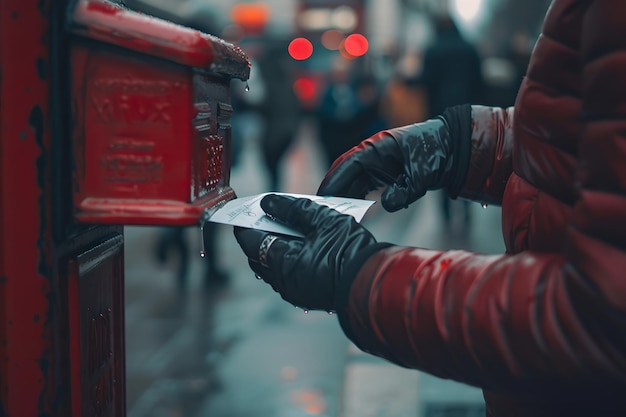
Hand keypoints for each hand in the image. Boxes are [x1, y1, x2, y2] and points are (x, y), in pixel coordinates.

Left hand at [233, 194, 377, 311]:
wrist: (375, 283)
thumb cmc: (350, 251)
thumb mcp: (324, 219)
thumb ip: (293, 209)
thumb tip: (269, 202)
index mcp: (282, 263)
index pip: (250, 241)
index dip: (245, 224)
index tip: (245, 211)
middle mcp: (283, 281)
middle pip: (257, 256)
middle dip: (258, 235)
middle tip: (266, 216)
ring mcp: (295, 291)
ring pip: (272, 267)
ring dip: (273, 247)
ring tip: (287, 226)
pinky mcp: (308, 295)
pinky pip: (287, 274)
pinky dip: (287, 258)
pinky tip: (302, 243)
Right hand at [317, 106, 470, 211]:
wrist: (452, 148)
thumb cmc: (435, 152)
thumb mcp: (421, 174)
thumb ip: (404, 191)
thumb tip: (388, 205)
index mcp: (377, 147)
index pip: (348, 164)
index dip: (333, 180)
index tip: (322, 196)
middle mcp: (373, 153)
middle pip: (345, 173)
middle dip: (333, 190)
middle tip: (321, 209)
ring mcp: (377, 162)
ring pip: (353, 180)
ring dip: (344, 195)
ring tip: (334, 213)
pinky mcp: (383, 172)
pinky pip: (364, 185)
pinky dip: (357, 197)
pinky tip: (352, 210)